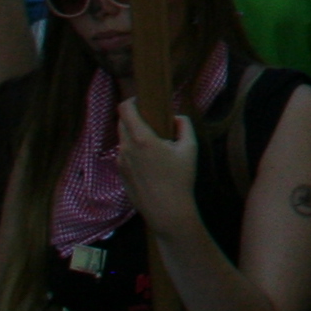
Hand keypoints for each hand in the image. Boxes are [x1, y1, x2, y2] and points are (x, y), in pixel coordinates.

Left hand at [115, 99, 202, 243]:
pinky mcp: (120, 173)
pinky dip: (133, 150)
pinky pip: (124, 154)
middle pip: (121, 122)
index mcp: (142, 138)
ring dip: (133, 135)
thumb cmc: (180, 178)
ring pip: (123, 139)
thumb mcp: (190, 148)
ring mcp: (121, 161)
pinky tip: (150, 161)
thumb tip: (176, 118)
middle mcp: (126, 148)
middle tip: (151, 120)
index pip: (125, 110)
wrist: (166, 210)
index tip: (141, 100)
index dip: (131, 101)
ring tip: (153, 143)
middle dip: (133, 117)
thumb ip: (184, 126)